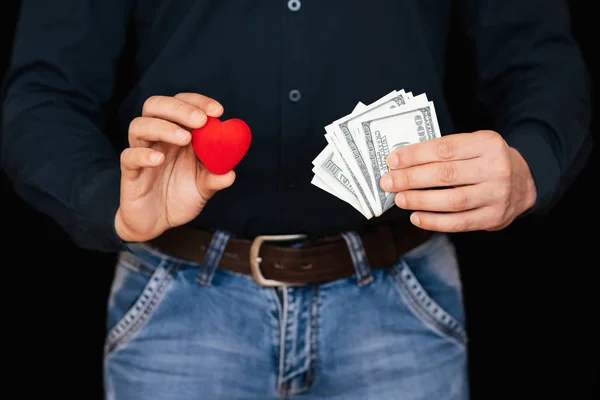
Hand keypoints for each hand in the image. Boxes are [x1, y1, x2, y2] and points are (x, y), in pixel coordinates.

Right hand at [115, 93, 235, 241]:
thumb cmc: (180, 196)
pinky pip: (128, 157)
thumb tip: (231, 173)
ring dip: (163, 127)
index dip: (198, 102)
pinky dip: (143, 154)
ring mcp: (141, 152)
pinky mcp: (129, 173)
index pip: (182, 104)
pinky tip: (159, 159)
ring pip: (139, 125)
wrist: (157, 223)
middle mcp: (157, 138)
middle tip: (201, 120)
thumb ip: (216, 178)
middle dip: (180, 108)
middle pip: (156, 106)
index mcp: (177, 133)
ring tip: (185, 138)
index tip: (218, 111)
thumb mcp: (204, 188)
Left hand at [379, 130, 536, 231]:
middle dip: (410, 178)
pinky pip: (459, 222)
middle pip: (445, 174)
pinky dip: (434, 222)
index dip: (415, 155)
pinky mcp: (494, 217)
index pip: (445, 148)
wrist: (525, 183)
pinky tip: (416, 217)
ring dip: (420, 201)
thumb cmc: (487, 161)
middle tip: (387, 181)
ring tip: (399, 199)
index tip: (392, 160)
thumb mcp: (474, 145)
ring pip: (451, 200)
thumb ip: (445, 152)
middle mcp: (495, 168)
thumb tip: (403, 163)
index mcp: (488, 143)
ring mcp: (497, 195)